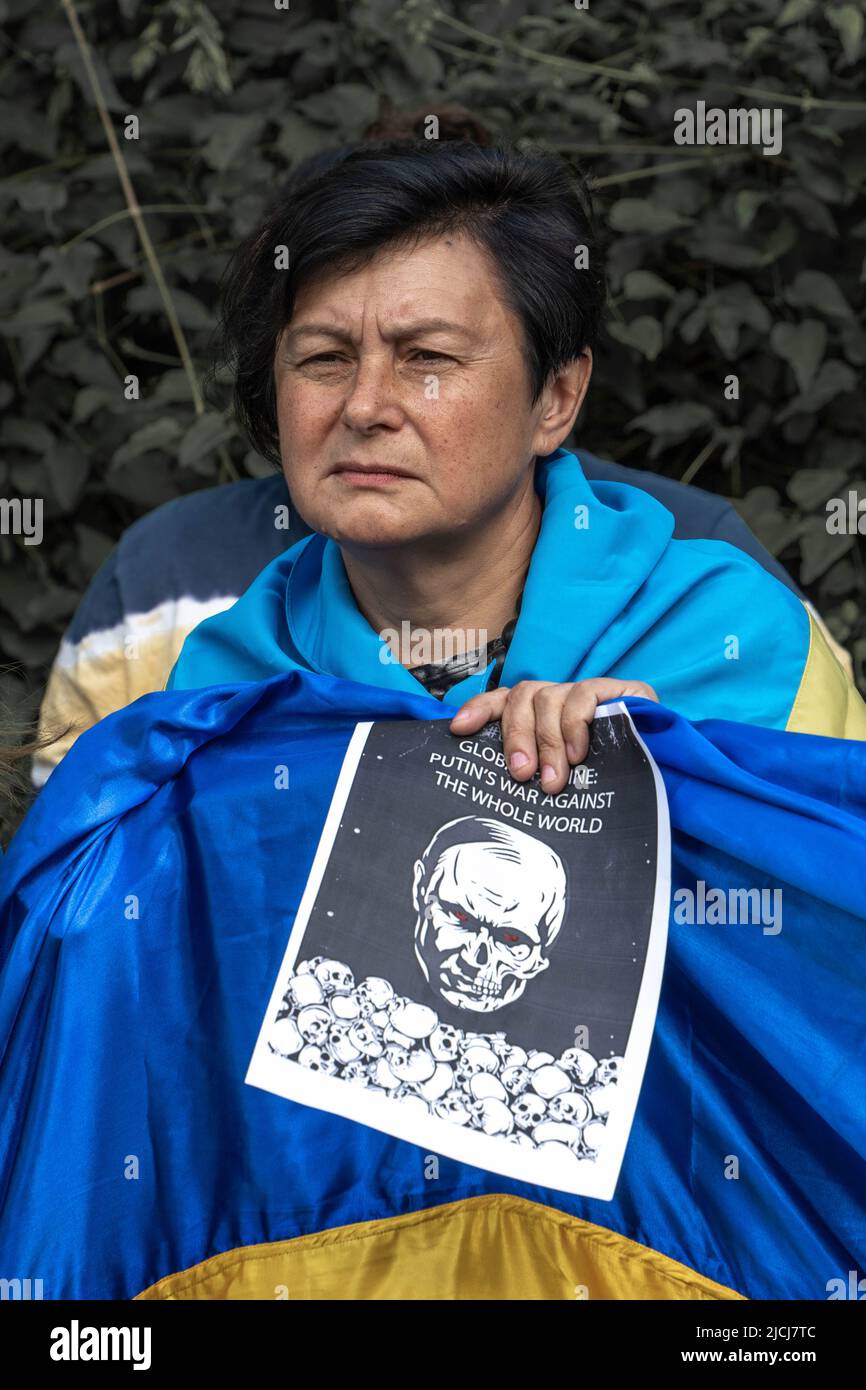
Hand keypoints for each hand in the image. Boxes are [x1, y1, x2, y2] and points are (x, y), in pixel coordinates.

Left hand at [449, 678, 658, 792]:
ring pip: (550, 696)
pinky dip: (575, 725)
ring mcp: (589, 691)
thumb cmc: (607, 786)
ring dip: (547, 740)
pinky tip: (579, 753)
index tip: (458, 730)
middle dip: (516, 736)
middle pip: (522, 697)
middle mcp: (560, 697)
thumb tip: (501, 785)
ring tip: (554, 778)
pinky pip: (584, 696)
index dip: (479, 710)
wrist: (670, 777)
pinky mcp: (620, 691)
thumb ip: (538, 772)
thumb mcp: (564, 780)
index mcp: (541, 715)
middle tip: (520, 775)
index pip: (503, 700)